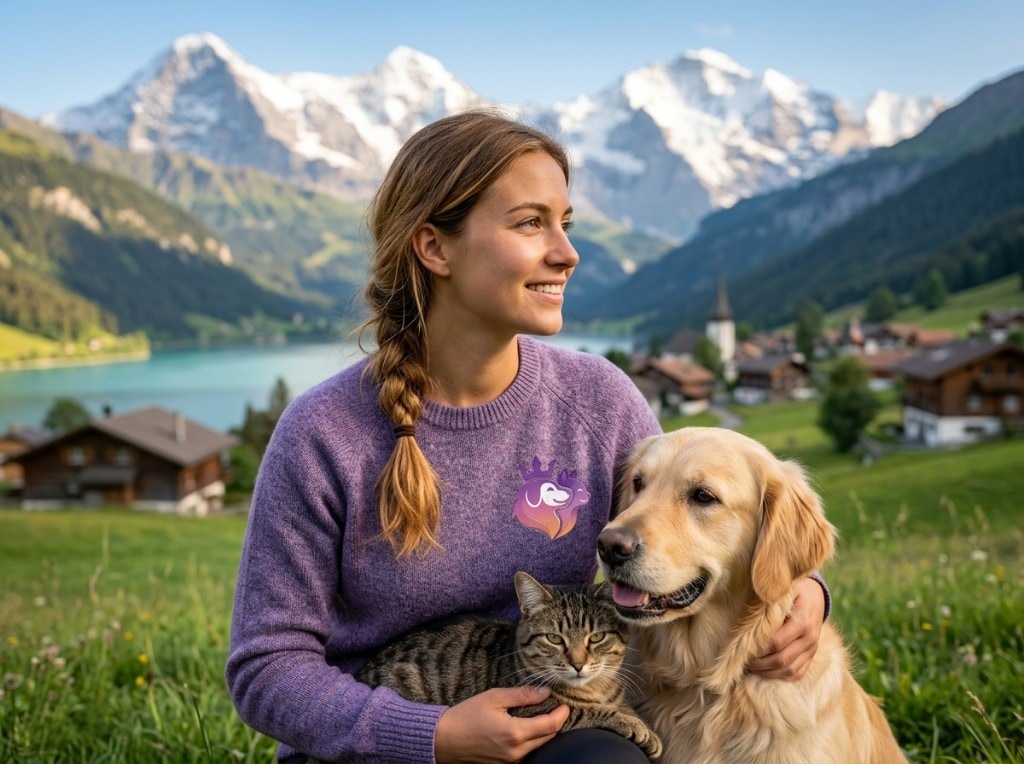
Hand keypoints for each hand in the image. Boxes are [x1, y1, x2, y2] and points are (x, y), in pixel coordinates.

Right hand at [434, 686, 568, 762]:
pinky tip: (527, 729)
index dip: (561, 714)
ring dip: (544, 733)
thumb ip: (522, 695)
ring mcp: (510, 761)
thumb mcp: (494, 698)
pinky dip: (532, 741)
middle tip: (556, 708)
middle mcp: (516, 751)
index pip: (550, 726)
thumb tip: (545, 692)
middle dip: (555, 723)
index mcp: (515, 733)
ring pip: (538, 747)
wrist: (443, 740)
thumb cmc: (466, 716)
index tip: (565, 704)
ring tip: (542, 716)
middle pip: (548, 738)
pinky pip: (526, 753)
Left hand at [746, 576, 825, 679]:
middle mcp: (810, 638)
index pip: (777, 642)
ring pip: (789, 670)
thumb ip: (771, 598)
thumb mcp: (785, 588)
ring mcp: (812, 649)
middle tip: (742, 659)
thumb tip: (750, 611)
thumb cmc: (794, 590)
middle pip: (782, 659)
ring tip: (750, 667)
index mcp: (803, 621)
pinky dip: (779, 676)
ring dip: (767, 672)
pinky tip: (764, 671)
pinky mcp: (811, 656)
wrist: (816, 596)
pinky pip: (797, 673)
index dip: (757, 648)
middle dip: (759, 663)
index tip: (742, 646)